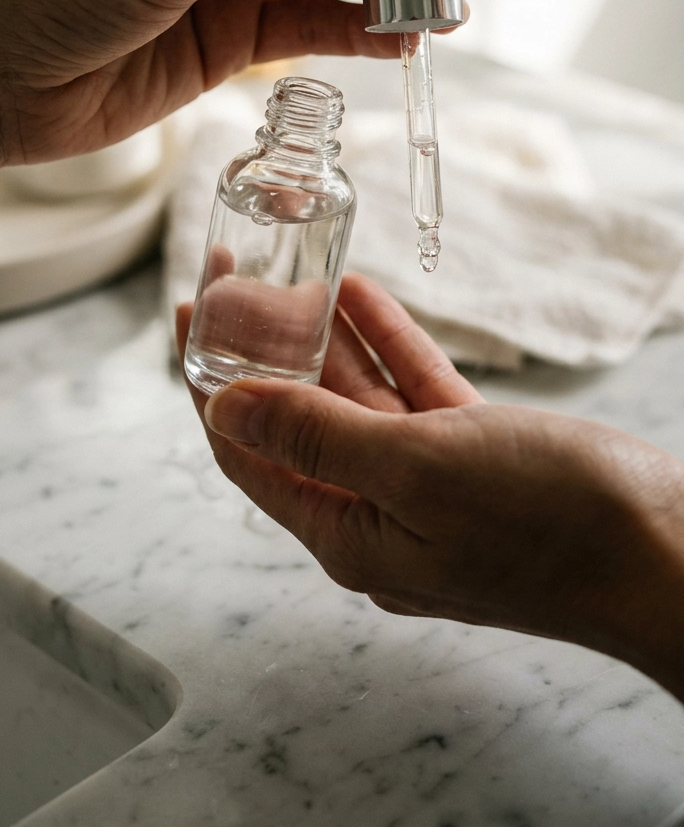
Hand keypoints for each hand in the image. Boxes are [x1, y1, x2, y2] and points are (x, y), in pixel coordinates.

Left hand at [178, 273, 683, 699]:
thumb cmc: (549, 522)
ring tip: (291, 273)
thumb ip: (318, 438)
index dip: (211, 384)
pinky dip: (388, 345)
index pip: (251, 454)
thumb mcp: (418, 471)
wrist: (668, 553)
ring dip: (324, 339)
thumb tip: (225, 412)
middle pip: (297, 422)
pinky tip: (362, 294)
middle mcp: (380, 516)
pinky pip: (414, 392)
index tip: (190, 315)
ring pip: (356, 400)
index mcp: (349, 535)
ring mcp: (431, 488)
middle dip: (264, 350)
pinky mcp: (478, 458)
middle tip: (237, 279)